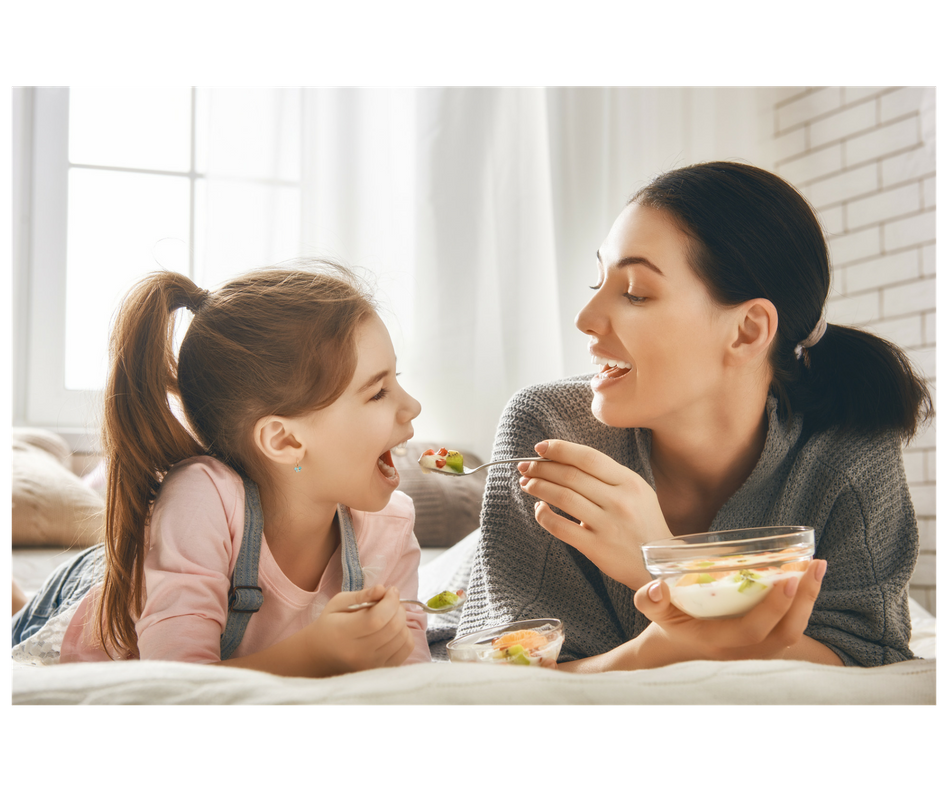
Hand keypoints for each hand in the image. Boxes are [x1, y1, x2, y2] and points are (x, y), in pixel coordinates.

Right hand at [305, 585, 414, 675]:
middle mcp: (359, 653)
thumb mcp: (338, 603)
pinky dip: (405, 634)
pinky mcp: (382, 668)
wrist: (322, 655)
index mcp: (344, 634)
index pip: (377, 619)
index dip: (390, 601)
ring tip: (389, 615)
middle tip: (390, 600)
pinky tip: (392, 629)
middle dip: (398, 608)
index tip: (391, 590)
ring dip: (402, 620)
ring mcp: (372, 664)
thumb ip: (361, 596)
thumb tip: (383, 589)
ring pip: (403, 637)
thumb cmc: (330, 624)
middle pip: (393, 628)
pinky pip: (407, 648)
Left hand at [518, 439, 671, 588]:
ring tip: (527, 483)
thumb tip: (564, 461)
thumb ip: (607, 477)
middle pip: (570, 475)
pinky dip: (543, 516)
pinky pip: (560, 527)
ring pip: (562, 497)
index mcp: (629, 482)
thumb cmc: (643, 524)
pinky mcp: (596, 547)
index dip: (560, 449)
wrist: (659, 565)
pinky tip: (538, 509)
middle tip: (525, 466)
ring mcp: (608, 524)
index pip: (588, 457)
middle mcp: (619, 500)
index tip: (539, 448)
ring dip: (538, 487)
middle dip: (542, 468)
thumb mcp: (637, 492)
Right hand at [632, 559, 829, 663]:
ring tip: (815, 568)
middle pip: (784, 635)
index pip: (752, 630)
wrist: (677, 651)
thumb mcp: (654, 611)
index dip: (772, 606)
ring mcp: (756, 654)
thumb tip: (656, 587)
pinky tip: (805, 581)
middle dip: (804, 600)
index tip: (787, 576)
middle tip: (814, 565)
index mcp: (716, 642)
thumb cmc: (668, 624)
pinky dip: (802, 606)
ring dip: (808, 602)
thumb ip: (649, 600)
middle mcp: (742, 654)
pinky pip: (790, 630)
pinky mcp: (765, 647)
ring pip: (792, 634)